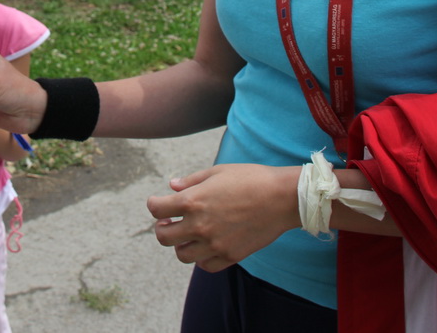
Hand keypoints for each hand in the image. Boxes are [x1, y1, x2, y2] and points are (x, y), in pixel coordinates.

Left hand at [146, 164, 299, 272]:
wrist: (282, 198)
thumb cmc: (250, 179)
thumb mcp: (217, 172)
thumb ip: (191, 181)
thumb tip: (171, 186)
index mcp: (192, 201)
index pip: (156, 209)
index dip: (154, 204)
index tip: (160, 203)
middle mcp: (199, 225)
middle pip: (163, 236)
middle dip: (162, 227)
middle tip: (170, 222)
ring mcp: (214, 243)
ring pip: (182, 254)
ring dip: (181, 244)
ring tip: (189, 234)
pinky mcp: (230, 256)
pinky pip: (205, 265)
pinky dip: (201, 258)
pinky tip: (206, 246)